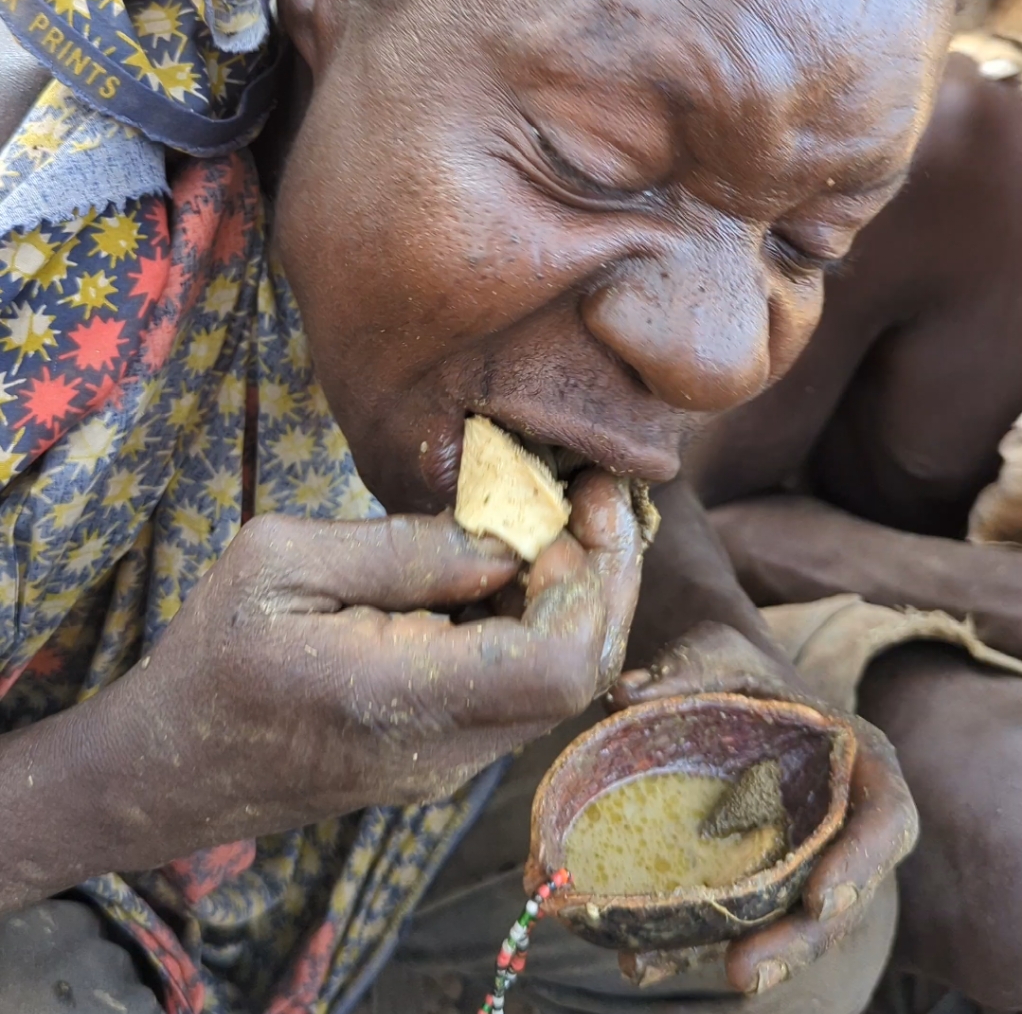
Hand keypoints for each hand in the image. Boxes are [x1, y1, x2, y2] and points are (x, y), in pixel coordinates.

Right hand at [124, 470, 641, 861]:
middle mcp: (445, 749)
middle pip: (579, 676)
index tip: (576, 505)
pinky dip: (539, 625)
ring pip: (560, 686)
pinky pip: (520, 691)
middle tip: (594, 499)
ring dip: (576, 600)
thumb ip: (402, 551)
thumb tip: (508, 539)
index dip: (590, 581)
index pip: (556, 665)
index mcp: (399, 697)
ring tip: (558, 519)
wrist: (170, 768)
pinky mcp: (445, 759)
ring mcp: (450, 765)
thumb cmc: (213, 654)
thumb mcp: (280, 562)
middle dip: (605, 578)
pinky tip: (513, 568)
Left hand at [609, 622, 918, 996]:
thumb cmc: (739, 670)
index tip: (822, 895)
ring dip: (758, 959)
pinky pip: (732, 923)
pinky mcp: (754, 884)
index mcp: (859, 761)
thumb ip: (684, 666)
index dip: (864, 860)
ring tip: (710, 979)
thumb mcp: (719, 650)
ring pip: (795, 923)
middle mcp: (840, 821)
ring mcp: (800, 859)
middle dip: (798, 940)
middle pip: (842, 894)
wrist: (727, 692)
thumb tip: (623, 696)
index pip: (887, 815)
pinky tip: (640, 962)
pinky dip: (689, 950)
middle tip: (743, 970)